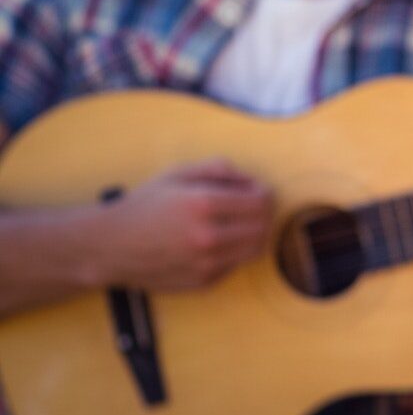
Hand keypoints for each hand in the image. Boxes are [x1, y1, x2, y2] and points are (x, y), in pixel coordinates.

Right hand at [98, 159, 272, 291]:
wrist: (108, 246)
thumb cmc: (144, 205)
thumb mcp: (178, 174)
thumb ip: (219, 169)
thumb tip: (252, 181)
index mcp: (203, 205)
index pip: (261, 201)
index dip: (263, 193)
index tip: (253, 191)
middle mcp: (207, 237)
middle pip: (263, 226)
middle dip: (263, 213)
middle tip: (250, 206)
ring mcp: (205, 263)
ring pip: (255, 248)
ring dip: (253, 233)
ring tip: (236, 223)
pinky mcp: (202, 282)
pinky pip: (235, 264)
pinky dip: (234, 251)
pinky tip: (215, 241)